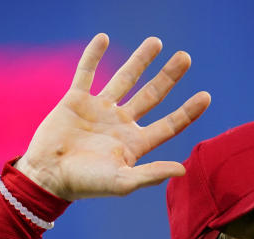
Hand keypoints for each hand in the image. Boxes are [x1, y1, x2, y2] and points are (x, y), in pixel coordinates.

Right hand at [15, 33, 210, 199]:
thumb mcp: (122, 182)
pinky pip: (86, 72)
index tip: (206, 95)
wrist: (47, 176)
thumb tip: (183, 169)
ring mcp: (99, 110)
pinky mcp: (75, 101)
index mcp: (135, 143)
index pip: (169, 124)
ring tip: (157, 42)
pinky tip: (104, 38)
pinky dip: (93, 56)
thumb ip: (151, 174)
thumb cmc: (85, 184)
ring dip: (140, 60)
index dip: (188, 111)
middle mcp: (121, 124)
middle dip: (169, 77)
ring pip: (125, 79)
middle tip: (186, 58)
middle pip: (152, 95)